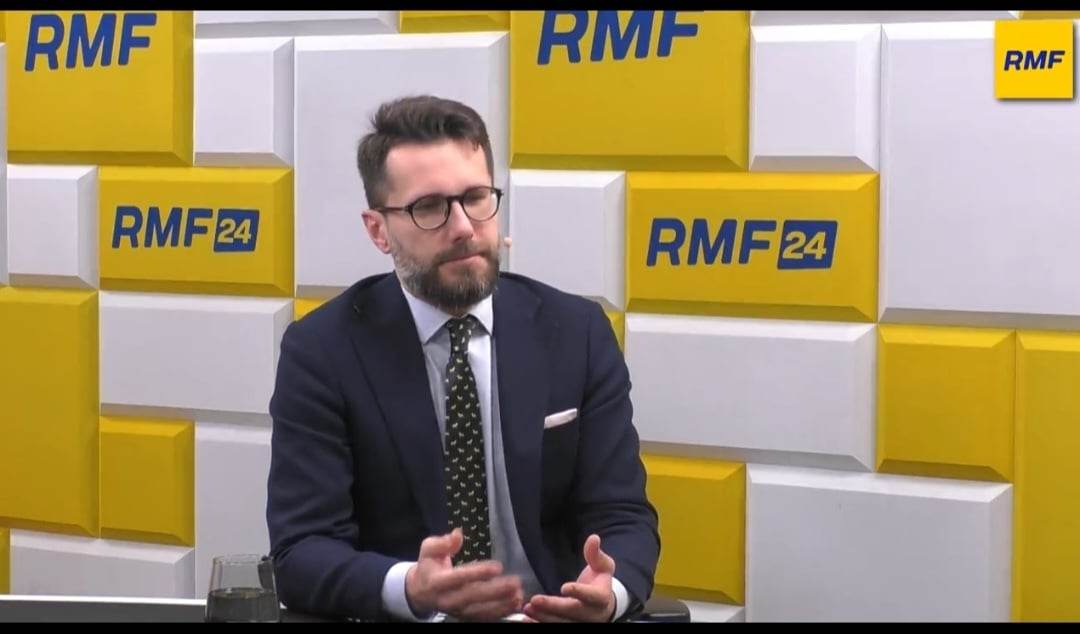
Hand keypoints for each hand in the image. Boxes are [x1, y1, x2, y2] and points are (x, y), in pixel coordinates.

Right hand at [405, 528, 524, 620]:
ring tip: (518, 595)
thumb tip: (457, 534)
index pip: (459, 578)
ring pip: (481, 610)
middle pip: (473, 597)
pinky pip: (484, 617)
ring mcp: (457, 611)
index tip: (498, 567)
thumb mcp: (428, 550)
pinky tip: (515, 604)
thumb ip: (441, 543)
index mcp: (437, 582)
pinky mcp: (466, 617)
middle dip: (496, 591)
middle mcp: (447, 599)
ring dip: (501, 604)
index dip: (479, 573)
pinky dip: (501, 612)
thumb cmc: (428, 567)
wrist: (420, 593)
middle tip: (515, 582)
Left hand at [523, 534, 615, 622]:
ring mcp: (579, 622)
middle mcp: (591, 614)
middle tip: (535, 600)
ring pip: (561, 622)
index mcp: (601, 597)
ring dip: (543, 617)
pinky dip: (540, 624)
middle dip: (553, 607)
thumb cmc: (600, 583)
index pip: (591, 596)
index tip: (565, 587)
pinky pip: (554, 627)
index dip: (579, 592)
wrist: (603, 606)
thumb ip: (596, 554)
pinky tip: (527, 619)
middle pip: (571, 611)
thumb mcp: (603, 566)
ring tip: (527, 608)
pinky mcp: (568, 625)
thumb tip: (593, 538)